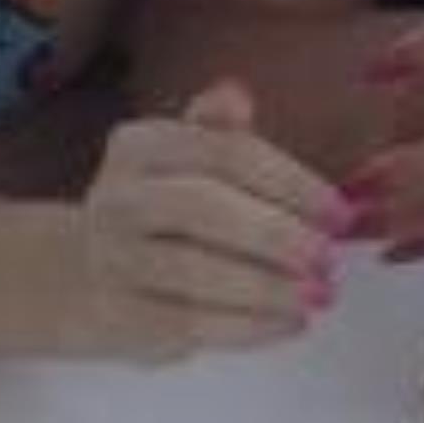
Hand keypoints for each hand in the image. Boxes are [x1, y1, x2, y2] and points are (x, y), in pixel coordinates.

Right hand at [75, 79, 347, 360]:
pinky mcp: (118, 317)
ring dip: (267, 286)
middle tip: (330, 257)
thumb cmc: (163, 208)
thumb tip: (237, 95)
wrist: (85, 275)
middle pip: (203, 208)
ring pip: (195, 272)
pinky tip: (290, 322)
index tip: (338, 211)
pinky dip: (248, 327)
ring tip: (320, 294)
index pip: (222, 153)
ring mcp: (112, 259)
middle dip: (276, 234)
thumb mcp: (187, 159)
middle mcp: (117, 196)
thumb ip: (220, 131)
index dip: (287, 181)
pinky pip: (189, 324)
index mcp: (140, 145)